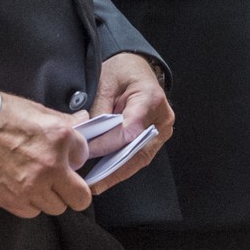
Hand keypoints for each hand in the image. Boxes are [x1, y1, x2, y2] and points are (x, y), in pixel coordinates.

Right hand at [0, 92, 91, 217]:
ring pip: (57, 207)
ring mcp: (33, 187)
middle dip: (74, 191)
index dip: (73, 156)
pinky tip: (20, 188)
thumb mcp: (36, 110)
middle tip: (63, 183)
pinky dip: (29, 202)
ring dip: (49, 196)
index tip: (64, 156)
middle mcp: (51, 166)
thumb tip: (84, 119)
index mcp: (60, 138)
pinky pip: (33, 212)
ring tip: (35, 183)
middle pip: (80, 198)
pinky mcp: (14, 201)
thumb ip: (63, 120)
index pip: (84, 156)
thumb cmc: (0, 115)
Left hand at [85, 52, 173, 193]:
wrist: (136, 65)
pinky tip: (107, 174)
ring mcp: (163, 129)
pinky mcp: (157, 136)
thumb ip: (100, 110)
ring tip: (98, 184)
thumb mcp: (105, 83)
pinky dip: (124, 165)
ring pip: (141, 157)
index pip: (129, 130)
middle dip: (115, 168)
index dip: (107, 144)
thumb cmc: (121, 70)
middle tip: (93, 183)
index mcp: (151, 98)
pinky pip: (141, 154)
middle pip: (138, 149)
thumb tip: (88, 138)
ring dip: (119, 171)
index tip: (86, 151)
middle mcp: (162, 117)